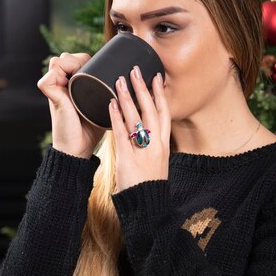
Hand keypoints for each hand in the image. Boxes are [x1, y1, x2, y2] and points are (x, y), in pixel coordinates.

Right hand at [37, 52, 104, 158]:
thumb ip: (111, 93)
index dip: (87, 59)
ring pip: (57, 62)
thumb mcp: (104, 105)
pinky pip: (47, 78)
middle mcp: (62, 84)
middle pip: (66, 57)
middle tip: (93, 74)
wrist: (81, 147)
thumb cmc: (93, 129)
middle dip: (80, 59)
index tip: (102, 69)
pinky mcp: (51, 97)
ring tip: (82, 78)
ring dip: (70, 64)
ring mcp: (55, 90)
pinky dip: (56, 76)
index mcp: (73, 84)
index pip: (76, 59)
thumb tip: (135, 81)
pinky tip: (69, 83)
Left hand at [109, 66, 170, 192]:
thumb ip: (150, 143)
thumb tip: (143, 126)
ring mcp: (143, 151)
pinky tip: (110, 104)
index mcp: (164, 145)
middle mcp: (156, 145)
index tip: (156, 77)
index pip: (165, 114)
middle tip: (135, 71)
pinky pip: (121, 134)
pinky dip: (116, 118)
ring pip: (136, 119)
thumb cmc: (149, 182)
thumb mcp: (156, 160)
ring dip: (127, 98)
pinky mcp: (128, 159)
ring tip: (119, 81)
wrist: (147, 204)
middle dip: (143, 89)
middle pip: (151, 111)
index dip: (160, 95)